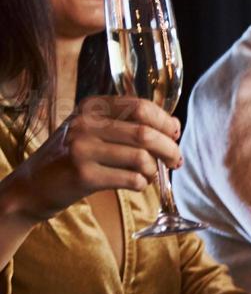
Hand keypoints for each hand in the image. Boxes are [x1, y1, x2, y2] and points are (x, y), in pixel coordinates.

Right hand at [0, 96, 180, 223]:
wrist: (31, 187)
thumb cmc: (70, 159)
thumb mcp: (91, 131)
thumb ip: (126, 125)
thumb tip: (174, 126)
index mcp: (91, 107)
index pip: (141, 107)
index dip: (165, 122)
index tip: (175, 134)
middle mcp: (85, 123)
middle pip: (145, 132)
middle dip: (169, 148)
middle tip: (175, 160)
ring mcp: (82, 149)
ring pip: (140, 157)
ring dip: (155, 170)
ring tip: (152, 176)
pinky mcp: (83, 175)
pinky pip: (130, 179)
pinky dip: (142, 184)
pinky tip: (138, 185)